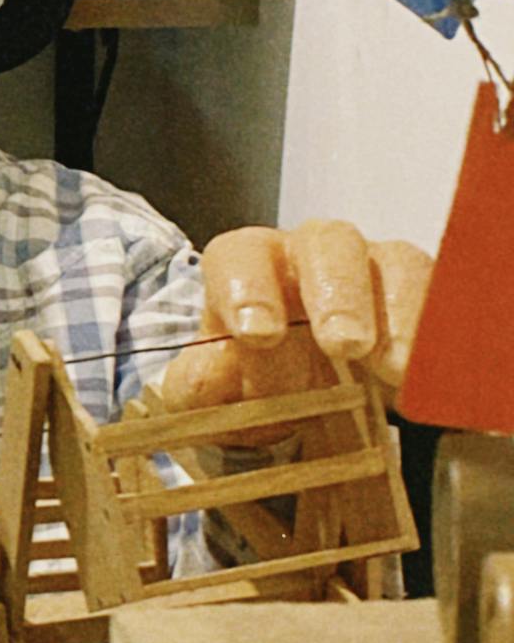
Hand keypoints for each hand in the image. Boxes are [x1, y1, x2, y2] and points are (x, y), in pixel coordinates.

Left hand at [161, 221, 431, 421]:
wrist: (303, 398)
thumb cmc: (254, 378)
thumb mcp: (215, 393)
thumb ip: (200, 386)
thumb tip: (207, 376)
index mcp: (249, 266)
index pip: (241, 255)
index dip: (246, 287)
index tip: (256, 334)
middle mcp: (312, 255)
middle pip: (327, 244)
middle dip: (336, 292)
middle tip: (342, 345)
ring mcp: (376, 270)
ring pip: (394, 263)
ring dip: (397, 314)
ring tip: (393, 369)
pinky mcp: (422, 298)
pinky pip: (441, 299)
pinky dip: (436, 336)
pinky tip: (426, 374)